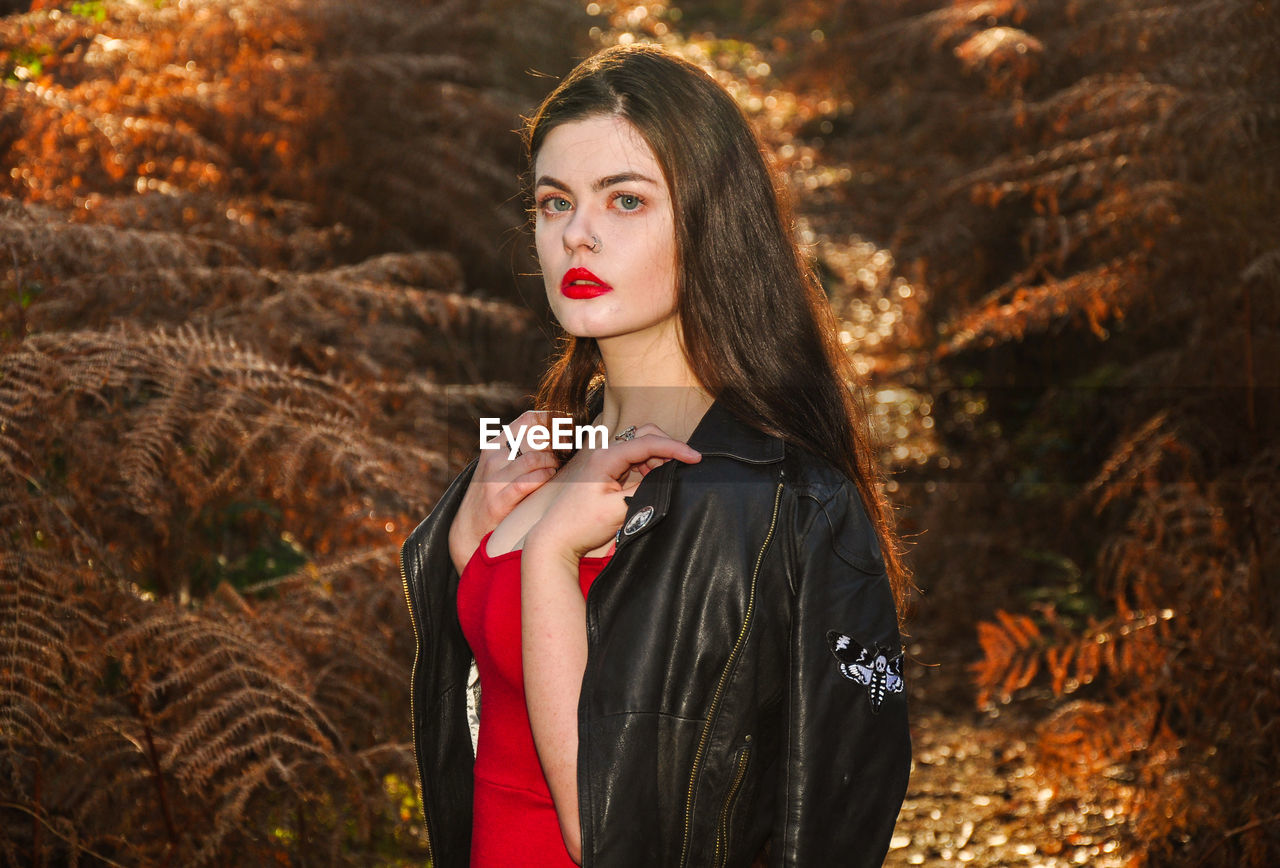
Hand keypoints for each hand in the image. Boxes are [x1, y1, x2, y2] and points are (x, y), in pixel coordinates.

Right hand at [448, 409, 561, 573]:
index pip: (530, 418)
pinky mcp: (498, 501)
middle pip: (536, 436)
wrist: (469, 531)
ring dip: (554, 462)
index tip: (571, 430)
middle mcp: (494, 458)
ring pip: (534, 459)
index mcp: (496, 445)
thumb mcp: (502, 467)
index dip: (555, 420)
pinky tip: (551, 478)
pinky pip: (527, 482)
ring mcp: (494, 479)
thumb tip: (563, 435)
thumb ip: (524, 450)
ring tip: (560, 469)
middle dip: (560, 442)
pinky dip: (543, 478)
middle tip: (571, 451)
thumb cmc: (496, 495)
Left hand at [524, 424, 700, 561]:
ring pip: (641, 448)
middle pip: (644, 436)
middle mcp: (604, 453)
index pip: (647, 442)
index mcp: (605, 457)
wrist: (557, 539)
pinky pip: (634, 461)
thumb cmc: (581, 525)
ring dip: (658, 459)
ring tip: (667, 479)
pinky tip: (653, 482)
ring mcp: (606, 462)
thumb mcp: (618, 509)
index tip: (695, 458)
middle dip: (667, 448)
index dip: (675, 448)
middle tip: (684, 467)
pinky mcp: (607, 473)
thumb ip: (645, 489)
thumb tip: (667, 476)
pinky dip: (649, 467)